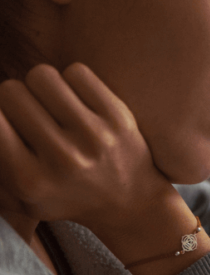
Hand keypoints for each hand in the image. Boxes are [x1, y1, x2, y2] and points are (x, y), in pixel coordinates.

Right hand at [0, 64, 175, 231]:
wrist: (132, 202)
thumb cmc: (65, 195)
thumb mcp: (19, 195)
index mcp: (29, 179)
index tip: (8, 120)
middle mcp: (62, 158)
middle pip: (10, 90)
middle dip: (14, 99)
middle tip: (29, 114)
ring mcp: (94, 136)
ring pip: (41, 75)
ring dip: (40, 85)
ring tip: (50, 104)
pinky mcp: (119, 117)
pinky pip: (76, 71)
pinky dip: (71, 80)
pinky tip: (77, 101)